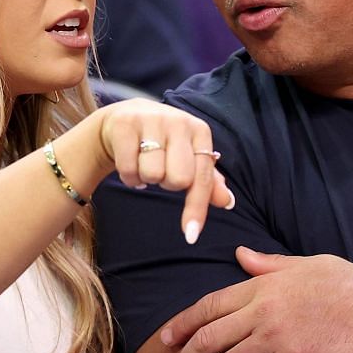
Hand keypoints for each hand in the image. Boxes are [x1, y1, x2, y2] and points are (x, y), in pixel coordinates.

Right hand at [90, 99, 232, 242]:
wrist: (126, 117)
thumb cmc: (164, 142)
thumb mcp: (189, 156)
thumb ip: (208, 181)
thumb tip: (228, 202)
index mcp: (200, 131)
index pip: (202, 177)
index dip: (196, 208)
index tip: (191, 235)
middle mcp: (179, 122)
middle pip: (178, 179)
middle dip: (168, 184)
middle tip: (162, 171)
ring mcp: (151, 120)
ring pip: (152, 174)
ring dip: (146, 178)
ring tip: (144, 163)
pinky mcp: (125, 123)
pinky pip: (128, 169)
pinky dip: (128, 176)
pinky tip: (130, 162)